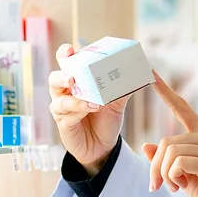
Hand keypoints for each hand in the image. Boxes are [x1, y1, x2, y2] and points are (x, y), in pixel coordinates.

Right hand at [48, 43, 132, 174]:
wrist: (104, 146)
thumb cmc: (106, 120)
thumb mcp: (117, 102)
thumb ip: (124, 88)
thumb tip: (143, 74)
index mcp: (76, 81)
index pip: (65, 63)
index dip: (64, 54)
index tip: (70, 50)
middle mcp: (65, 92)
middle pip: (55, 79)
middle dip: (63, 76)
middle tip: (73, 78)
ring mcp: (62, 108)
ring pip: (60, 99)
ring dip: (76, 100)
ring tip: (93, 102)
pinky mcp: (63, 123)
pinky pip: (66, 115)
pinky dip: (78, 112)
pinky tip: (90, 110)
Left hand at [142, 70, 197, 196]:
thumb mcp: (181, 174)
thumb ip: (165, 159)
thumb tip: (146, 146)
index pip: (182, 108)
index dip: (166, 92)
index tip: (151, 73)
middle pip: (166, 141)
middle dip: (156, 166)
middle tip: (158, 185)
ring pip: (170, 152)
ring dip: (164, 174)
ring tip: (174, 187)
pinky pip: (179, 163)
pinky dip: (173, 177)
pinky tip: (181, 186)